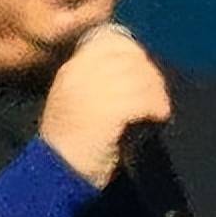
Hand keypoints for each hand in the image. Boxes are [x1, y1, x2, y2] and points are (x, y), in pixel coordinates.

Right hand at [39, 25, 170, 189]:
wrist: (56, 175)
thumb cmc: (71, 144)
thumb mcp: (75, 101)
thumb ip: (99, 81)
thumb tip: (136, 68)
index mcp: (72, 69)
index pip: (111, 41)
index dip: (134, 54)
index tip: (144, 74)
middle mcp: (80, 73)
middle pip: (130, 58)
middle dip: (150, 75)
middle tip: (157, 96)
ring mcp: (93, 90)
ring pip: (140, 77)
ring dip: (156, 94)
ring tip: (159, 110)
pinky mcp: (108, 110)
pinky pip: (143, 99)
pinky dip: (155, 107)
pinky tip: (158, 118)